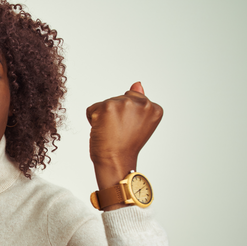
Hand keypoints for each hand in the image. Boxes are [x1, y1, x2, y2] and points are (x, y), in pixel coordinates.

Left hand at [86, 82, 162, 208]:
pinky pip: (92, 109)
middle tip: (119, 132)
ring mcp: (125, 104)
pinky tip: (102, 131)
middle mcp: (142, 103)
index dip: (127, 116)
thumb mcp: (138, 123)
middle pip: (119, 99)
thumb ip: (138, 101)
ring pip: (105, 103)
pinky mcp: (107, 107)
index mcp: (154, 108)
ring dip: (103, 117)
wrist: (116, 162)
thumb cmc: (125, 146)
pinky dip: (92, 120)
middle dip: (115, 114)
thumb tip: (137, 83)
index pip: (133, 98)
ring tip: (111, 132)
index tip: (129, 129)